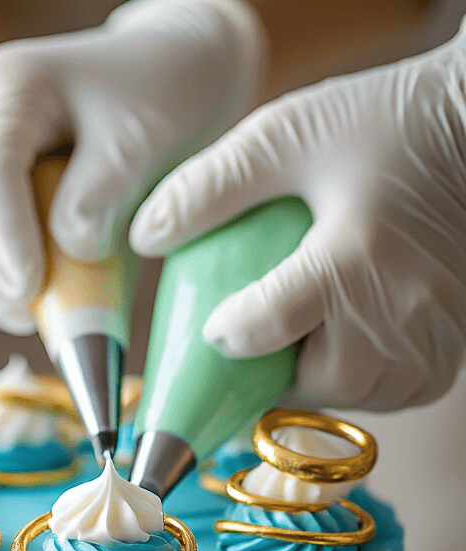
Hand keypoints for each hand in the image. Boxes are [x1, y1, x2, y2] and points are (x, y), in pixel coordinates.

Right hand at [0, 0, 262, 332]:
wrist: (174, 78)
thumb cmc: (163, 98)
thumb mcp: (147, 137)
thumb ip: (107, 188)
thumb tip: (71, 244)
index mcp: (13, 87)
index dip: (4, 234)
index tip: (28, 291)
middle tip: (27, 319)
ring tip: (36, 323)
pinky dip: (8, 280)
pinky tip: (44, 309)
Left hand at [130, 23, 465, 411]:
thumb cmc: (382, 127)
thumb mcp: (287, 136)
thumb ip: (212, 187)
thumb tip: (144, 238)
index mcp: (350, 259)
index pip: (263, 329)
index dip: (226, 334)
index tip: (216, 322)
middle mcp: (396, 313)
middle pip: (307, 381)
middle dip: (271, 368)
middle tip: (259, 332)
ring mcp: (429, 342)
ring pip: (346, 396)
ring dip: (313, 376)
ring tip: (304, 330)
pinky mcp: (448, 356)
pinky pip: (387, 394)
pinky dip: (360, 378)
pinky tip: (346, 337)